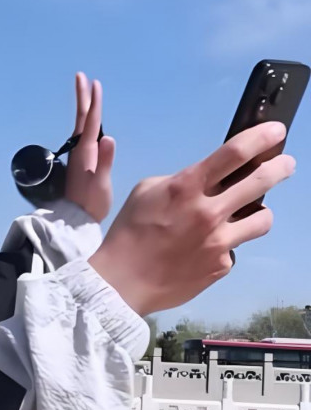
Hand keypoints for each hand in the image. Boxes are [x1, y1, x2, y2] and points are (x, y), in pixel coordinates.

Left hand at [65, 73, 115, 222]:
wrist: (77, 219)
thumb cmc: (91, 202)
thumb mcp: (100, 183)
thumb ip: (105, 161)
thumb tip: (109, 138)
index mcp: (86, 151)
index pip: (91, 121)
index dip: (94, 102)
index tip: (95, 83)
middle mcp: (81, 149)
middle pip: (82, 117)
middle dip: (83, 96)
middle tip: (81, 76)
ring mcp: (80, 154)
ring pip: (82, 124)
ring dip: (84, 106)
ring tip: (85, 92)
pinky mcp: (82, 160)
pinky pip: (84, 133)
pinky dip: (86, 121)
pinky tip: (89, 122)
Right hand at [88, 121, 294, 315]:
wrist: (124, 279)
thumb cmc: (130, 230)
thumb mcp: (146, 190)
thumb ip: (180, 181)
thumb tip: (205, 180)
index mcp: (186, 186)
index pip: (233, 154)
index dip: (261, 138)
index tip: (276, 131)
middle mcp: (208, 212)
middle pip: (260, 182)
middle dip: (279, 168)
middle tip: (286, 164)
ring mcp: (219, 241)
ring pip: (262, 219)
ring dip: (257, 211)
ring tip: (247, 211)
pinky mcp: (222, 266)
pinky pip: (236, 247)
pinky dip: (227, 242)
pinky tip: (206, 246)